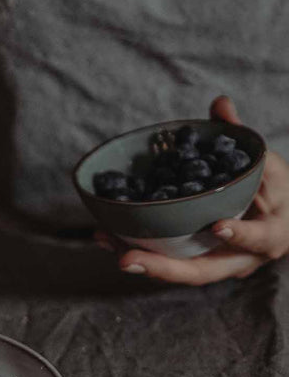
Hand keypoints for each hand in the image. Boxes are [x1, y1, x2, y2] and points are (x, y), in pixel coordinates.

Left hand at [97, 96, 288, 284]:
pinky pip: (164, 262)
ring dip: (139, 260)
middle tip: (126, 258)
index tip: (217, 226)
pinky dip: (137, 250)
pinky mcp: (193, 264)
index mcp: (270, 235)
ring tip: (105, 240)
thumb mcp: (267, 164)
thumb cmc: (276, 191)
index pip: (258, 239)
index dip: (240, 235)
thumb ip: (241, 139)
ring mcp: (214, 267)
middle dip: (161, 267)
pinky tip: (107, 236)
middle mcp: (239, 260)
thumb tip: (220, 104)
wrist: (277, 222)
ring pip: (175, 272)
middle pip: (199, 272)